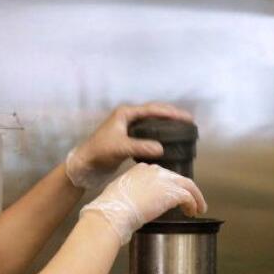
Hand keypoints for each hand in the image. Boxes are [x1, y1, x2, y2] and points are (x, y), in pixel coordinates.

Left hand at [65, 103, 193, 189]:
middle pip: (154, 113)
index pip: (152, 109)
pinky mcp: (127, 138)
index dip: (171, 112)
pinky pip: (147, 133)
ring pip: (151, 122)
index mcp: (125, 113)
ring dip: (166, 124)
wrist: (84, 164)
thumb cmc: (98, 152)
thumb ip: (140, 147)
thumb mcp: (120, 148)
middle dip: (171, 116)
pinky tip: (167, 141)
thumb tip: (161, 148)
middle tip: (189, 121)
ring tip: (182, 129)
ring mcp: (127, 127)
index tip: (186, 117)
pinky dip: (158, 135)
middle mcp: (127, 117)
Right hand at [79, 164, 206, 244]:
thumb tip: (137, 202)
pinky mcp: (173, 192)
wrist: (114, 212)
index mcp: (141, 169)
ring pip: (187, 185)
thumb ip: (133, 193)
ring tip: (198, 208)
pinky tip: (193, 211)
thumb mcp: (121, 193)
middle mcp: (155, 170)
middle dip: (184, 190)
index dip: (169, 185)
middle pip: (177, 178)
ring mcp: (165, 180)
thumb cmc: (112, 208)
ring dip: (195, 197)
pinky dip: (194, 204)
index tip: (171, 195)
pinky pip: (189, 197)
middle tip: (190, 201)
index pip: (161, 175)